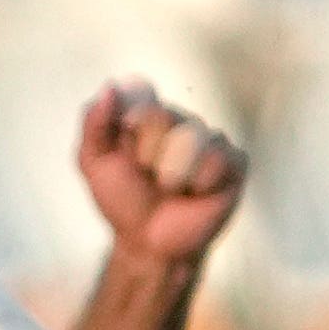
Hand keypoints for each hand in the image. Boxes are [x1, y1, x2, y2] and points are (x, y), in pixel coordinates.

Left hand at [76, 79, 245, 268]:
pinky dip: (199, 182)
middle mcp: (181, 121)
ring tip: (170, 188)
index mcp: (148, 116)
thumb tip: (110, 87)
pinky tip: (195, 193)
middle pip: (162, 115)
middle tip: (147, 176)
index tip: (125, 149)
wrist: (149, 242)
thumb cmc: (123, 200)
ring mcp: (209, 140)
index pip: (139, 95)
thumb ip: (94, 124)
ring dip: (171, 172)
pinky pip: (218, 158)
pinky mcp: (234, 161)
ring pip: (192, 137)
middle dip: (146, 154)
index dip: (130, 124)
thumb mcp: (94, 163)